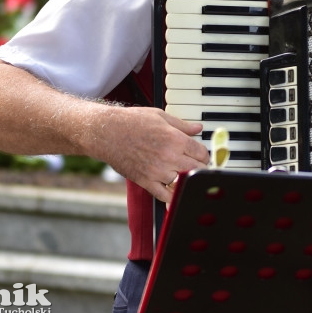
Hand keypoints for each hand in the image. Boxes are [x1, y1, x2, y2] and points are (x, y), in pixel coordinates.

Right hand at [91, 106, 208, 202]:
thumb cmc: (132, 121)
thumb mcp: (161, 117)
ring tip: (187, 175)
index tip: (203, 155)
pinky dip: (172, 195)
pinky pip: (164, 195)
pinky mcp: (145, 181)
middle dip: (201, 168)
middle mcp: (169, 157)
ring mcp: (157, 171)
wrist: (106, 133)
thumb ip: (182, 125)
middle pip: (197, 169)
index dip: (205, 154)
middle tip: (199, 166)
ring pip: (183, 182)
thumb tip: (198, 128)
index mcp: (175, 139)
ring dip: (187, 179)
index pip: (202, 153)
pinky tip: (175, 190)